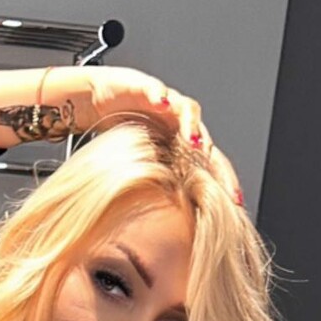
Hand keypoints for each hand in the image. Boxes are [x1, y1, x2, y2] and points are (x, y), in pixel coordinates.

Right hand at [0, 65, 242, 204]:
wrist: (85, 102)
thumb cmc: (110, 136)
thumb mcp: (130, 175)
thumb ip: (147, 194)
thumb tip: (155, 233)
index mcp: (179, 148)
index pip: (208, 167)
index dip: (222, 184)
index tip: (234, 205)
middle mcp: (176, 126)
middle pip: (206, 142)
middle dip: (215, 161)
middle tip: (224, 181)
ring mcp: (163, 105)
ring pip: (187, 113)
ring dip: (191, 126)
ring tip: (194, 139)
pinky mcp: (145, 87)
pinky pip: (155, 90)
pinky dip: (159, 96)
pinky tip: (162, 103)